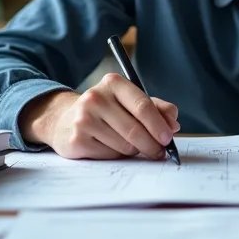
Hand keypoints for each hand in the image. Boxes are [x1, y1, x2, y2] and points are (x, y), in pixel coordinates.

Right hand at [21, 74, 179, 159]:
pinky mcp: (77, 140)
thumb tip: (173, 125)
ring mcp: (84, 119)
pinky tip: (111, 148)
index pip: (142, 105)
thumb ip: (157, 109)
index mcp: (113, 83)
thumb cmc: (106, 110)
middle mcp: (96, 98)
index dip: (159, 125)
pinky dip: (117, 156)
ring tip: (131, 146)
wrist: (64, 119)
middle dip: (152, 144)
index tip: (168, 138)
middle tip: (159, 152)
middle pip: (135, 129)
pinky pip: (110, 155)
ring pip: (125, 145)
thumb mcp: (130, 101)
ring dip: (135, 151)